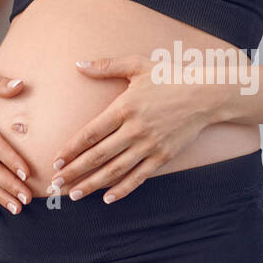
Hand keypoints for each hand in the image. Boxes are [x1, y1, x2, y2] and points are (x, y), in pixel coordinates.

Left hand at [48, 54, 222, 202]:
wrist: (206, 94)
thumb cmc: (170, 77)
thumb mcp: (137, 65)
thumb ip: (106, 66)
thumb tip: (79, 65)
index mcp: (124, 108)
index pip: (90, 134)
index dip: (70, 150)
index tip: (56, 161)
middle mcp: (134, 130)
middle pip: (97, 156)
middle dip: (74, 172)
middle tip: (55, 184)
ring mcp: (149, 146)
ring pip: (115, 170)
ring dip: (92, 184)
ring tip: (74, 195)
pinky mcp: (163, 156)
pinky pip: (138, 177)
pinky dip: (122, 189)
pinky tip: (107, 198)